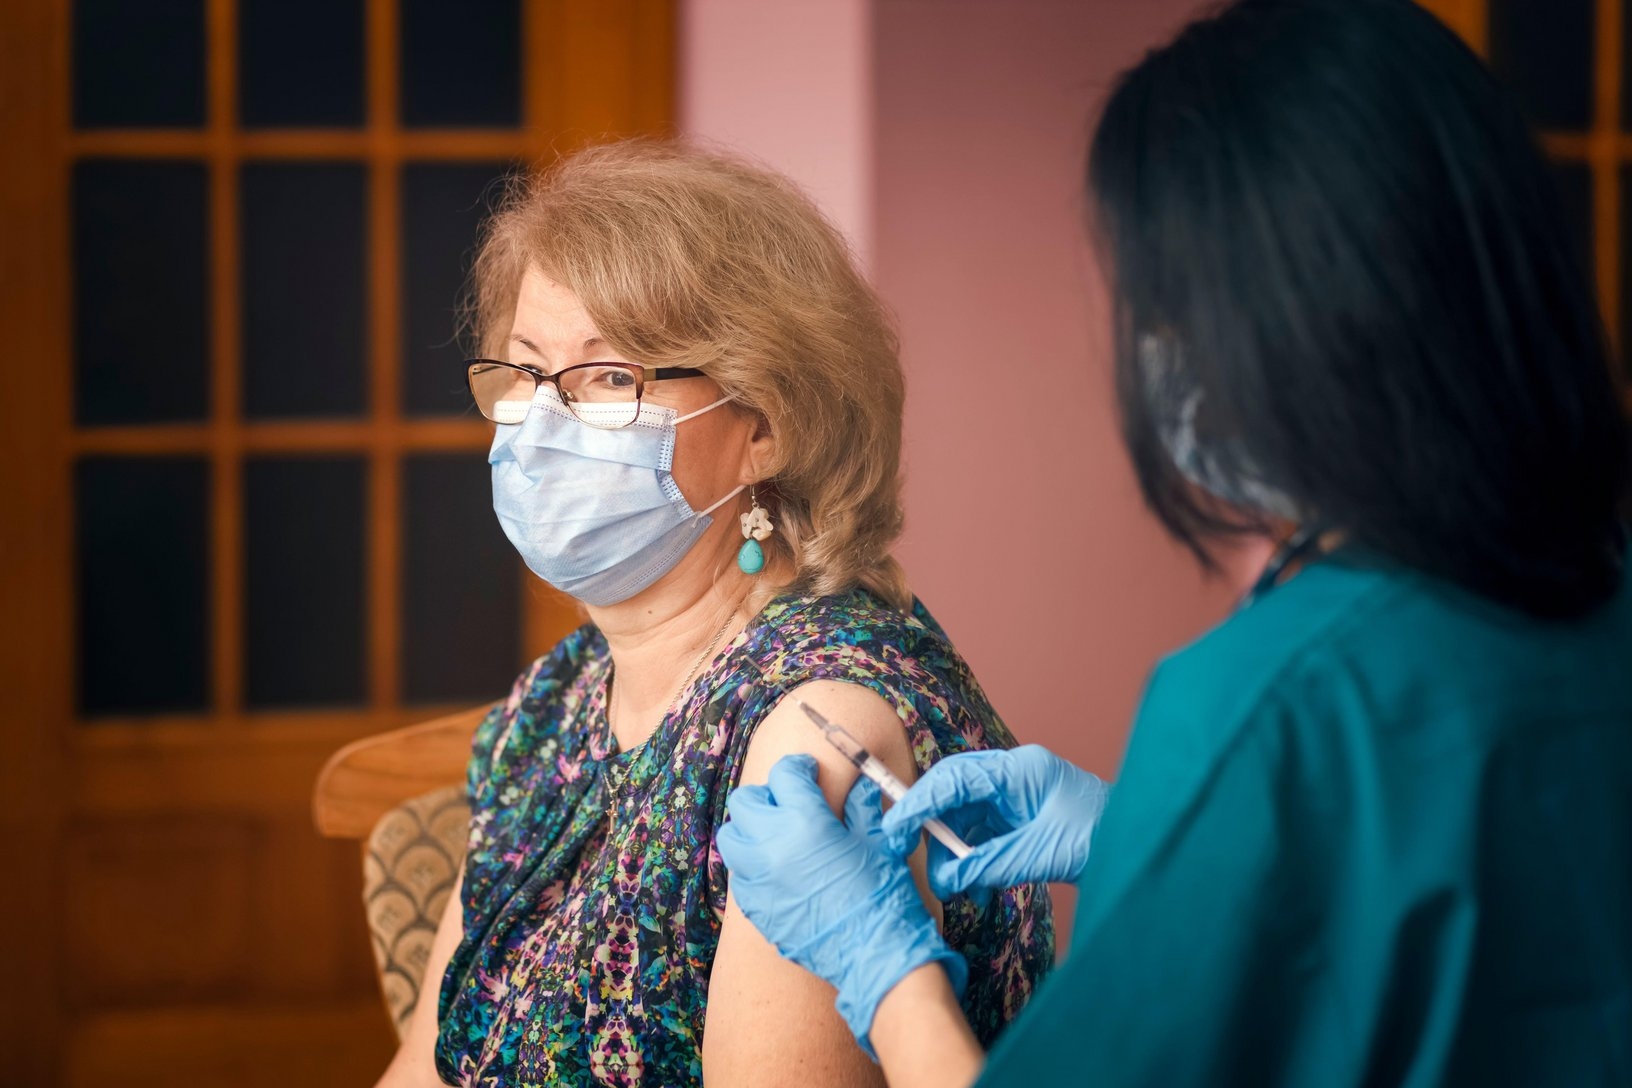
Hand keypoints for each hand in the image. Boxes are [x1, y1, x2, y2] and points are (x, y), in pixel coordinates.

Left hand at [717, 755, 967, 1055]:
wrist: (874, 953)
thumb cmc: (883, 893)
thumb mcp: (878, 840)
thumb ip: (861, 806)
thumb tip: (858, 786)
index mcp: (805, 820)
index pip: (785, 774)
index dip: (798, 769)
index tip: (807, 773)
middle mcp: (771, 844)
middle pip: (746, 801)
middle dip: (767, 796)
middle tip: (789, 804)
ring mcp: (758, 878)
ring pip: (731, 837)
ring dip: (750, 830)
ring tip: (775, 837)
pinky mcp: (754, 908)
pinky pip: (739, 874)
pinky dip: (752, 866)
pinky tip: (777, 872)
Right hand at [882, 745, 1110, 899]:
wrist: (1144, 847)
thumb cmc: (1106, 837)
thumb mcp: (1043, 854)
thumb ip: (990, 864)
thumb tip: (946, 878)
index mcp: (1020, 770)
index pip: (955, 779)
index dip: (919, 803)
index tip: (896, 830)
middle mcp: (1014, 777)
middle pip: (953, 795)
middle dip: (933, 830)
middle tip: (915, 861)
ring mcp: (1017, 797)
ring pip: (965, 819)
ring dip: (955, 854)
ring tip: (956, 889)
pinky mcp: (1021, 819)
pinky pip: (983, 835)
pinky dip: (973, 861)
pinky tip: (974, 888)